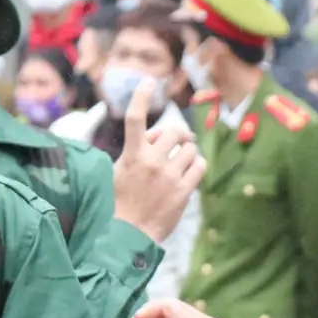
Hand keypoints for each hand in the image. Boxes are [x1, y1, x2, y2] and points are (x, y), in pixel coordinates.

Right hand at [113, 78, 205, 242]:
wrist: (128, 236)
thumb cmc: (120, 204)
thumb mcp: (117, 173)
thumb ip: (134, 151)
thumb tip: (153, 136)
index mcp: (132, 155)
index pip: (136, 119)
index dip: (141, 96)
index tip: (149, 81)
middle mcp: (151, 162)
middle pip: (173, 132)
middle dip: (176, 135)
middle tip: (175, 144)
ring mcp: (169, 176)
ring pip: (189, 148)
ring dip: (186, 151)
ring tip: (179, 162)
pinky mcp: (183, 191)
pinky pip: (199, 165)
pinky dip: (196, 165)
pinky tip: (188, 173)